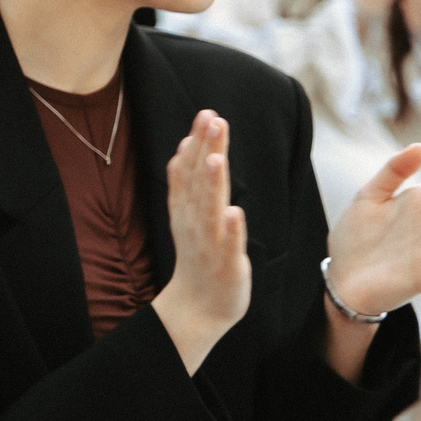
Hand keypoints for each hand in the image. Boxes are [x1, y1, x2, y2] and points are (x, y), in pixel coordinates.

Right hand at [150, 111, 250, 371]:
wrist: (198, 306)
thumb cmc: (199, 255)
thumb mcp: (188, 214)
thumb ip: (188, 180)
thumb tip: (190, 142)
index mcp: (185, 208)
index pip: (188, 169)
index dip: (196, 142)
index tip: (206, 114)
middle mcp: (193, 221)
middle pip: (198, 181)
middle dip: (205, 150)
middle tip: (211, 119)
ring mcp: (208, 243)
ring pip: (209, 209)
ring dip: (211, 184)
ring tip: (216, 158)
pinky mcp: (225, 265)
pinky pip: (228, 246)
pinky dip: (230, 230)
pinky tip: (235, 213)